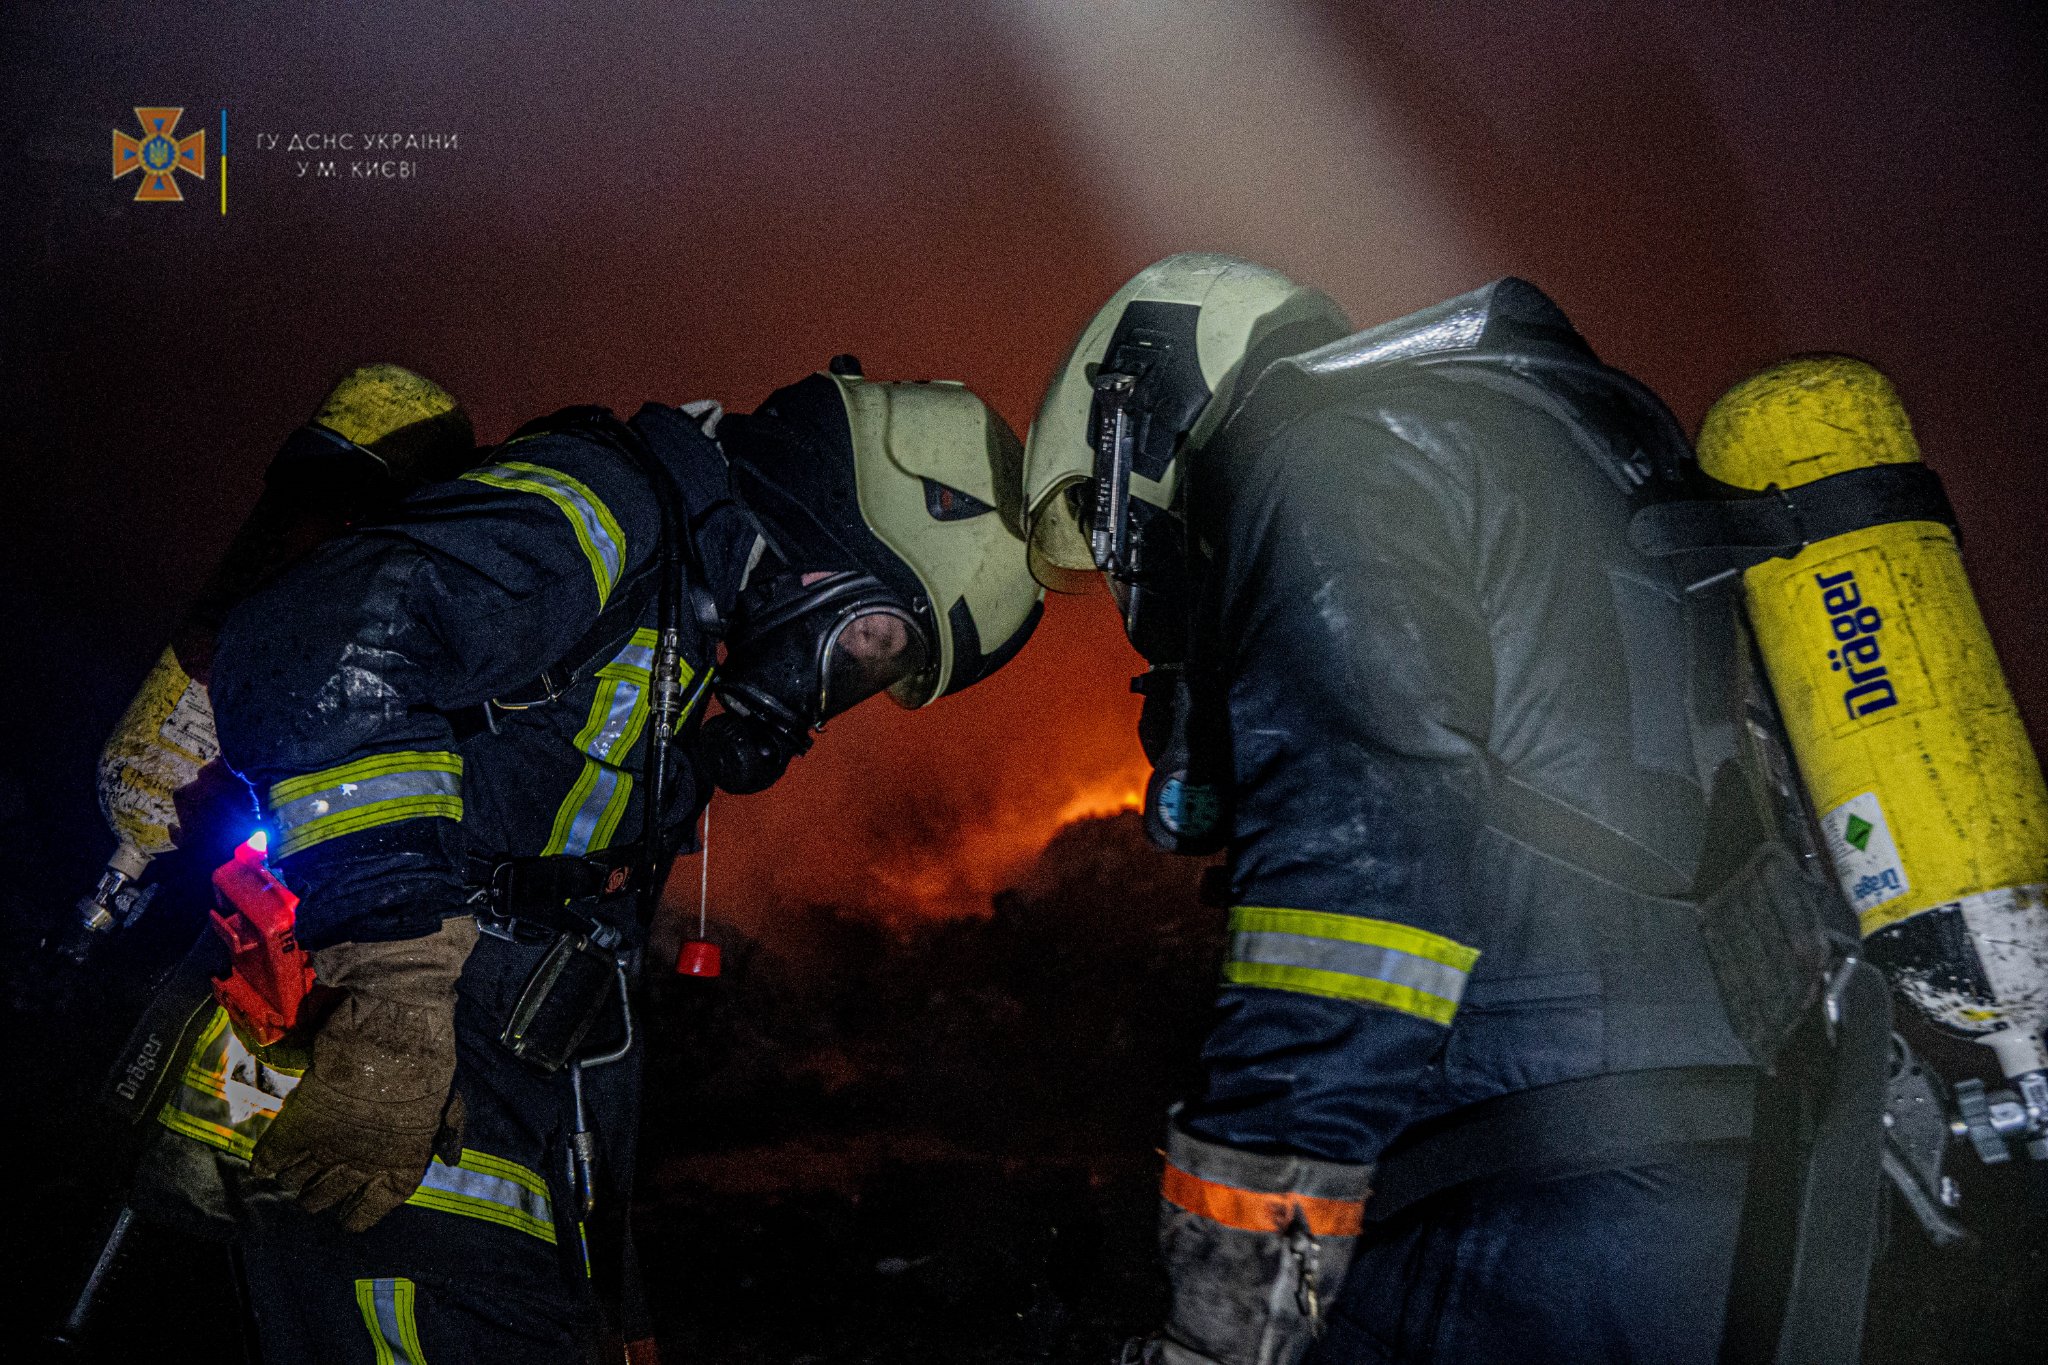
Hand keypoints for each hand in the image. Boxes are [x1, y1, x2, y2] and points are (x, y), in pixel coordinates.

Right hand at [251, 916, 476, 1231]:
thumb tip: (449, 1160)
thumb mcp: (448, 1104)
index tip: (347, 1208)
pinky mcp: (301, 1124)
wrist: (397, 1028)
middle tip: (315, 1178)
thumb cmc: (429, 1065)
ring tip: (294, 1166)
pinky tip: (266, 1163)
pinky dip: (266, 1162)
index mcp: (400, 1167)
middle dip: (316, 1193)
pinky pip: (272, 1158)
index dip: (353, 1213)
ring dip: (293, 1177)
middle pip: (321, 1201)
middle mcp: (360, 1167)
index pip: (365, 1214)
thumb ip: (446, 1135)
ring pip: (295, 1183)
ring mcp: (328, 1147)